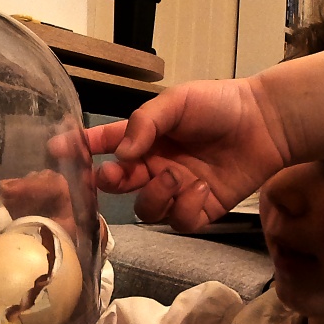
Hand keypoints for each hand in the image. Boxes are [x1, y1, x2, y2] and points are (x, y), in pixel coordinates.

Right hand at [61, 78, 289, 230]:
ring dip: (156, 195)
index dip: (78, 148)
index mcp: (143, 139)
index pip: (103, 145)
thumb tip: (119, 154)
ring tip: (177, 177)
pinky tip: (203, 187)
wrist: (267, 123)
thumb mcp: (177, 101)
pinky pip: (179, 221)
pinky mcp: (199, 210)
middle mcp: (152, 167)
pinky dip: (187, 207)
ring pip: (145, 210)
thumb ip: (144, 124)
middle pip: (116, 185)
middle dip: (111, 182)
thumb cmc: (220, 105)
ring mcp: (175, 190)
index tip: (56, 150)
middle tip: (122, 174)